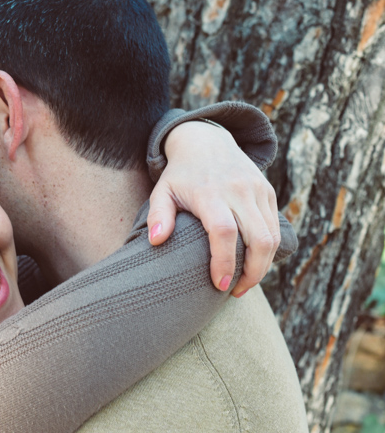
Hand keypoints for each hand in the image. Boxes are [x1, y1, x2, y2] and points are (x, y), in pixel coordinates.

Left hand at [147, 120, 280, 297]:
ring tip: (244, 283)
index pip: (224, 232)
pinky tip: (253, 264)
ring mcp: (258, 191)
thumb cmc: (180, 174)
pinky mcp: (268, 193)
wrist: (207, 141)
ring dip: (262, 266)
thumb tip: (156, 241)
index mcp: (210, 193)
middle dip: (251, 273)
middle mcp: (239, 191)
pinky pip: (275, 228)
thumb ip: (157, 215)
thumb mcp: (162, 191)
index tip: (219, 285)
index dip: (224, 262)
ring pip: (272, 238)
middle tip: (235, 291)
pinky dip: (268, 251)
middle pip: (258, 240)